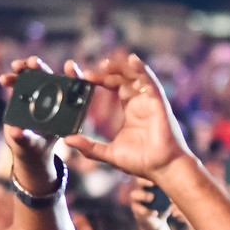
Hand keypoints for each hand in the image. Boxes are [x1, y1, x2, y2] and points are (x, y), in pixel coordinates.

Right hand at [0, 56, 63, 185]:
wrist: (27, 148)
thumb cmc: (37, 146)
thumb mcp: (32, 144)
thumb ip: (25, 138)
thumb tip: (15, 132)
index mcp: (65, 108)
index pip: (74, 88)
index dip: (74, 75)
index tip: (70, 65)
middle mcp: (52, 98)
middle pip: (49, 77)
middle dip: (41, 67)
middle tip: (34, 62)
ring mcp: (36, 94)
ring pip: (32, 76)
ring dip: (24, 69)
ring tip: (17, 67)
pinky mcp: (22, 94)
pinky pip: (17, 83)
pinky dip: (11, 79)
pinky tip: (4, 79)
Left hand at [63, 51, 192, 181]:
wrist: (162, 169)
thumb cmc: (142, 162)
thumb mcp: (109, 154)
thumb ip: (89, 147)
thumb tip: (67, 140)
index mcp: (129, 110)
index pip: (111, 86)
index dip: (96, 78)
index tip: (80, 75)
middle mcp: (139, 102)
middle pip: (121, 77)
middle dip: (104, 72)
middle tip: (86, 73)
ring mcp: (149, 101)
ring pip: (134, 75)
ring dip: (120, 67)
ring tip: (104, 65)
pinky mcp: (157, 102)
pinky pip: (150, 81)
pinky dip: (141, 70)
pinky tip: (131, 60)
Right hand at [129, 179, 171, 229]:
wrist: (157, 222)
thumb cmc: (164, 207)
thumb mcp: (168, 201)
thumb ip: (170, 196)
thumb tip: (174, 194)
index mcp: (149, 185)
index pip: (148, 176)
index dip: (151, 175)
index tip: (158, 176)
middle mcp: (140, 190)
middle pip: (138, 182)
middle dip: (144, 182)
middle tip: (153, 184)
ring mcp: (136, 200)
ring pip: (134, 195)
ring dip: (143, 195)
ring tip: (152, 197)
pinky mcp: (136, 210)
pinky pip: (138, 209)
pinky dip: (146, 211)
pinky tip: (154, 213)